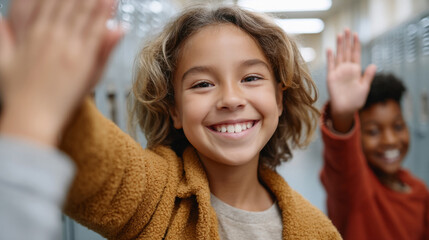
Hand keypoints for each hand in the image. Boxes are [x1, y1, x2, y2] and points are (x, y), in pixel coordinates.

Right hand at [0, 0, 122, 145]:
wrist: (32, 115)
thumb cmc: (19, 95)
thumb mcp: (4, 62)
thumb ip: (4, 38)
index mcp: (32, 35)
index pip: (47, 4)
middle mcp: (50, 36)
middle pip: (67, 4)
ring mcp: (67, 46)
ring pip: (83, 13)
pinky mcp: (83, 59)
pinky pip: (95, 32)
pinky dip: (104, 16)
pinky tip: (110, 3)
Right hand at [326, 29, 376, 132]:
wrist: (345, 109)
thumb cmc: (356, 100)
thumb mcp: (365, 87)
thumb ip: (368, 76)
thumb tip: (374, 65)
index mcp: (356, 70)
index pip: (356, 54)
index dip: (356, 44)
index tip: (356, 34)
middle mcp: (346, 69)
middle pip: (347, 52)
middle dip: (347, 41)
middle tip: (347, 29)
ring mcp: (338, 72)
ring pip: (339, 56)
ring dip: (339, 46)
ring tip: (339, 35)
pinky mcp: (331, 77)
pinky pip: (330, 65)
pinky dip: (330, 57)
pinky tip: (330, 49)